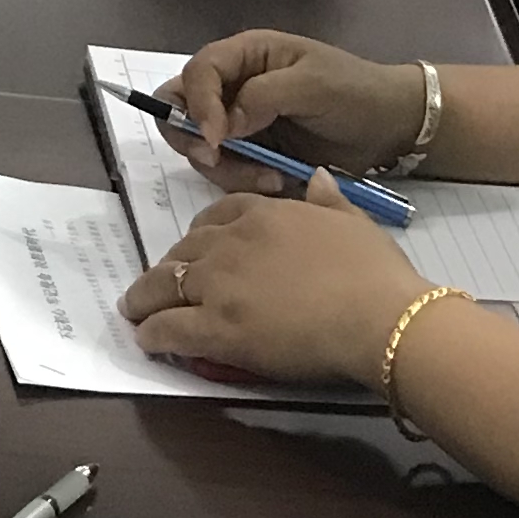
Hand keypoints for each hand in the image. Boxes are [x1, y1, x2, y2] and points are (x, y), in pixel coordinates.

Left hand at [119, 173, 434, 386]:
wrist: (381, 316)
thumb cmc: (376, 274)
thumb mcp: (355, 221)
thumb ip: (329, 200)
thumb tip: (318, 177)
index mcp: (266, 214)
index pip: (217, 215)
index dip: (202, 235)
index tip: (197, 250)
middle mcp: (233, 242)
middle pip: (184, 250)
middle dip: (169, 267)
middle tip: (162, 284)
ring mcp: (219, 283)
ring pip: (163, 285)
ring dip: (146, 298)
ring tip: (137, 311)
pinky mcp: (216, 326)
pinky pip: (167, 328)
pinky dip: (152, 334)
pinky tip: (147, 341)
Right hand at [160, 29, 431, 178]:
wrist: (392, 128)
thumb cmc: (355, 93)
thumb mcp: (313, 85)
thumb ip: (262, 96)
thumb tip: (223, 124)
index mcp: (247, 55)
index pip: (198, 71)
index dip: (196, 104)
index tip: (216, 138)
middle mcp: (234, 85)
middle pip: (180, 106)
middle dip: (191, 136)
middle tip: (215, 160)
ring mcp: (241, 121)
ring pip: (200, 145)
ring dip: (225, 166)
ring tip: (269, 178)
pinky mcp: (253, 152)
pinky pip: (226, 169)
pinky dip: (242, 180)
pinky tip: (277, 183)